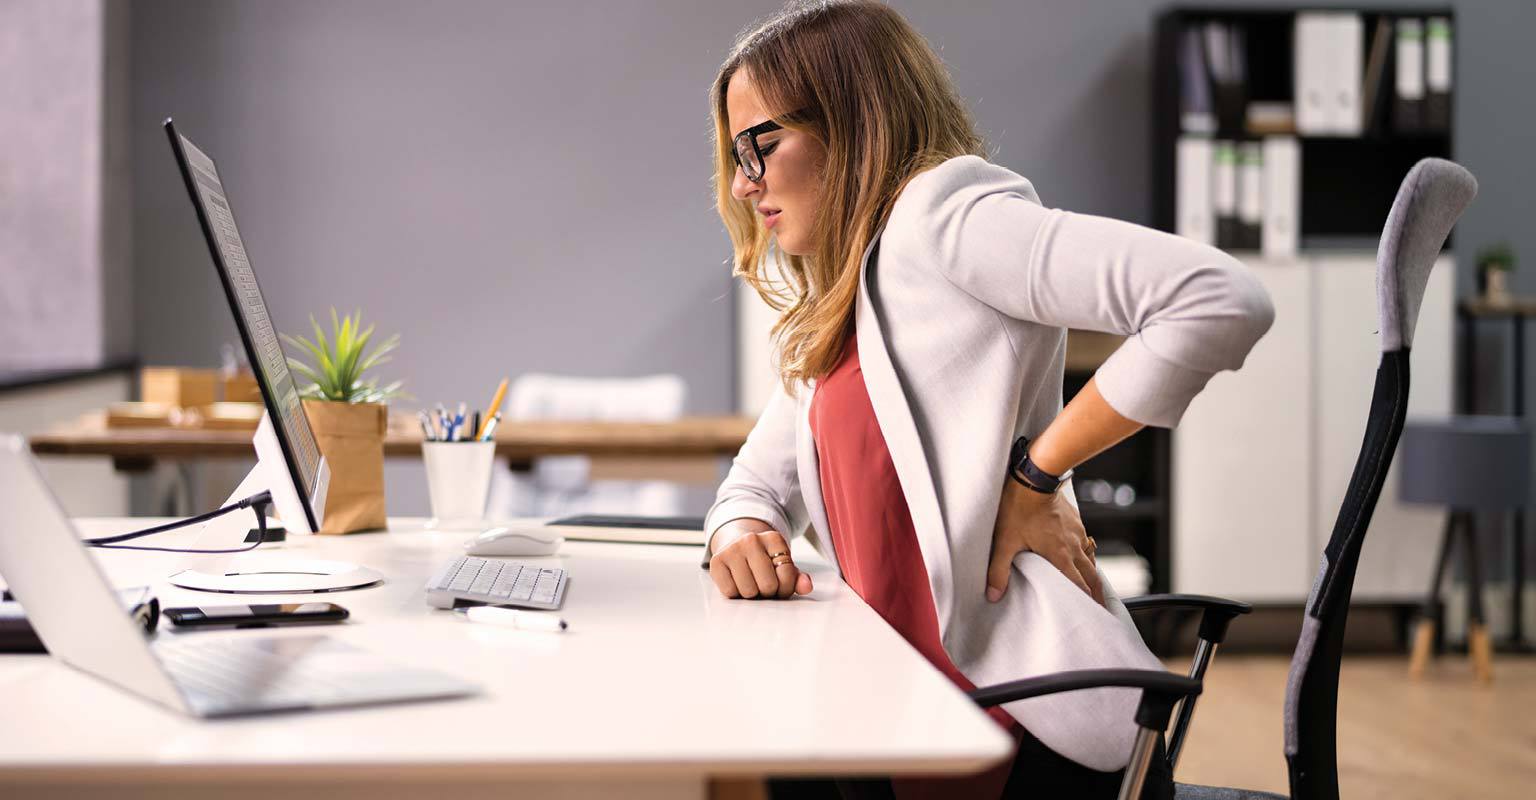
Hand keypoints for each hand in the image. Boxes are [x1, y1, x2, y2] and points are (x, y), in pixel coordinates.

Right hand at [708, 528, 813, 598]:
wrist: (736, 546)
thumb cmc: (764, 561)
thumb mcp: (783, 565)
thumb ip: (797, 578)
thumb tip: (806, 587)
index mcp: (774, 538)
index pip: (787, 575)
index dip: (785, 588)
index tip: (780, 584)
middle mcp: (751, 540)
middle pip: (768, 586)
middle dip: (768, 593)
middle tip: (764, 586)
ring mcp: (732, 549)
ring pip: (748, 592)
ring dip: (752, 595)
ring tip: (751, 583)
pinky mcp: (716, 561)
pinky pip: (730, 592)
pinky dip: (735, 594)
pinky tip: (737, 582)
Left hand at [987, 478, 1103, 605]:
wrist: (1035, 477)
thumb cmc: (1019, 508)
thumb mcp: (1004, 541)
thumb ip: (998, 570)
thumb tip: (993, 595)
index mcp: (1060, 555)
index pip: (1078, 585)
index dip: (1085, 602)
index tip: (1092, 614)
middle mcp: (1074, 546)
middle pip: (1091, 576)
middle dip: (1096, 593)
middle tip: (1100, 608)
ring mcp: (1077, 532)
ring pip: (1091, 559)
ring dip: (1093, 574)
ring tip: (1094, 587)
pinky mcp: (1075, 520)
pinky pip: (1086, 543)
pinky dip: (1087, 555)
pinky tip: (1082, 556)